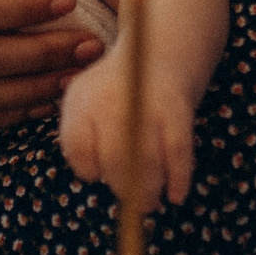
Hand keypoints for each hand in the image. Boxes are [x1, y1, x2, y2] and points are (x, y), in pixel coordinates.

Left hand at [59, 57, 196, 204]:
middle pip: (113, 156)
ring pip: (145, 158)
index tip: (98, 174)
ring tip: (150, 203)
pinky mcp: (177, 108)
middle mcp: (111, 98)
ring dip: (149, 189)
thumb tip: (99, 182)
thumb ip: (82, 141)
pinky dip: (178, 178)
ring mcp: (146, 102)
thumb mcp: (87, 104)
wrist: (157, 51)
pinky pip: (177, 151)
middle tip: (132, 202)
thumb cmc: (116, 93)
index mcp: (83, 99)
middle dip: (123, 186)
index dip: (88, 168)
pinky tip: (176, 196)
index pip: (78, 146)